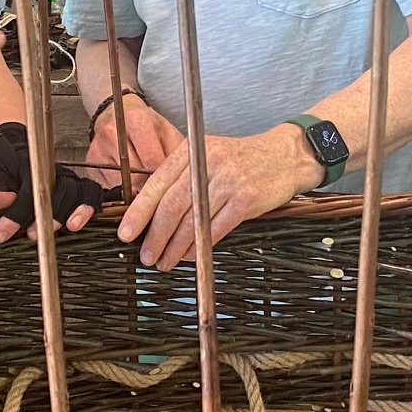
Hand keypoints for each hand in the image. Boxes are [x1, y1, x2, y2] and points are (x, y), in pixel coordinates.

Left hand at [0, 121, 101, 244]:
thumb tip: (2, 200)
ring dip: (77, 211)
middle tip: (32, 235)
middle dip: (50, 216)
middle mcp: (54, 173)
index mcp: (31, 166)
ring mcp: (68, 180)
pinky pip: (92, 194)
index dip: (16, 215)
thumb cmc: (3, 160)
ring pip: (81, 192)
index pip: (27, 191)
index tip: (1, 233)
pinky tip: (80, 223)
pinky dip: (89, 208)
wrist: (14, 147)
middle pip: (61, 191)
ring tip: (71, 227)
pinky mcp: (78, 189)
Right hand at [85, 93, 184, 187]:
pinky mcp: (90, 164)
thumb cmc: (146, 123)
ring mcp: (97, 149)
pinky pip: (107, 189)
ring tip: (144, 185)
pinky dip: (121, 192)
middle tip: (158, 188)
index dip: (162, 176)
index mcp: (135, 120)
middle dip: (149, 186)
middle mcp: (112, 133)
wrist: (118, 113)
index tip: (168, 182)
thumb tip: (179, 180)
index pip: (151, 160)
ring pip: (120, 185)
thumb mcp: (167, 132)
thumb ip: (175, 154)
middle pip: (134, 176)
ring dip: (134, 191)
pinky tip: (130, 184)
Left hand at [117, 127, 316, 269]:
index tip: (126, 232)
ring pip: (192, 221)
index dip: (139, 211)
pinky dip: (199, 247)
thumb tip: (152, 210)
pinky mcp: (245, 200)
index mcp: (192, 150)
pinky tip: (190, 256)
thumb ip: (182, 175)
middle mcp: (207, 163)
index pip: (157, 183)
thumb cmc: (242, 158)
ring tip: (164, 261)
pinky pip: (215, 230)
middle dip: (155, 235)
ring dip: (174, 247)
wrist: (285, 155)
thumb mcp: (208, 154)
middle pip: (172, 205)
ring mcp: (227, 181)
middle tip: (145, 255)